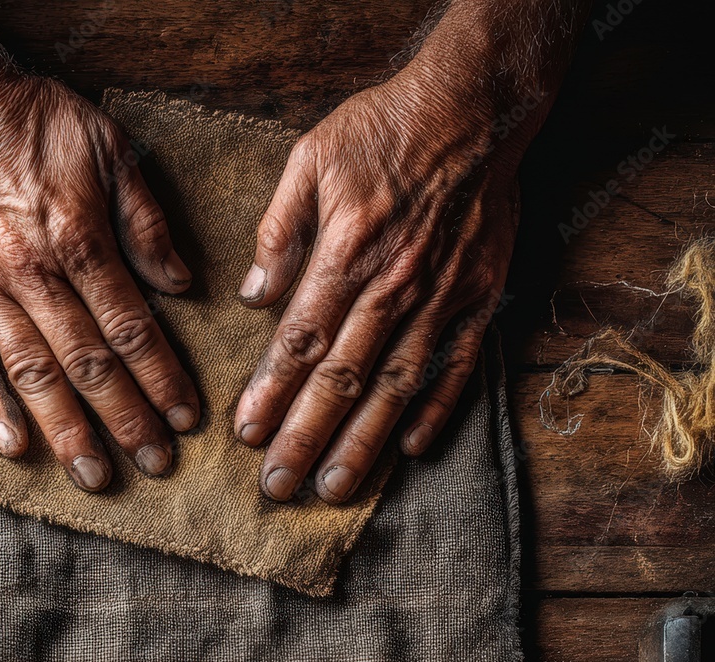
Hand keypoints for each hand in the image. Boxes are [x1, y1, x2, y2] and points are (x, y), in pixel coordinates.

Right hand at [0, 72, 198, 491]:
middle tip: (156, 463)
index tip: (187, 418)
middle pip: (88, 362)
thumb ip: (146, 220)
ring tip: (94, 476)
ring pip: (32, 373)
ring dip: (66, 429)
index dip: (162, 377)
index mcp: (79, 240)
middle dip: (126, 418)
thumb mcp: (110, 149)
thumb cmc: (37, 123)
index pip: (131, 327)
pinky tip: (16, 446)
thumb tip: (180, 284)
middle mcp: (32, 273)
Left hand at [234, 63, 520, 503]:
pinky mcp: (479, 301)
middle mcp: (393, 288)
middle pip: (342, 379)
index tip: (248, 435)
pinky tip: (412, 448)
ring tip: (335, 488)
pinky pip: (457, 366)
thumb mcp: (312, 159)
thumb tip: (253, 294)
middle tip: (279, 487)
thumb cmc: (385, 131)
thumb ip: (278, 230)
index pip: (300, 341)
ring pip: (394, 386)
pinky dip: (436, 409)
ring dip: (363, 442)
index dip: (272, 392)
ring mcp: (441, 300)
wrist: (475, 108)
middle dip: (306, 437)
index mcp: (346, 255)